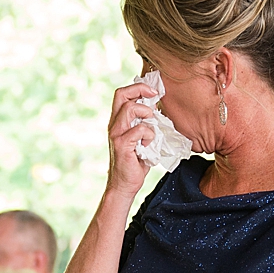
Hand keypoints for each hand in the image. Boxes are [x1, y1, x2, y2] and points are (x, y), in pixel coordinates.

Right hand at [106, 81, 158, 197]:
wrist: (124, 185)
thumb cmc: (135, 162)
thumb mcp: (141, 138)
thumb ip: (145, 123)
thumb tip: (159, 110)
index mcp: (118, 121)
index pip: (122, 94)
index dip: (138, 87)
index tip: (153, 92)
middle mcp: (114, 124)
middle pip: (121, 94)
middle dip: (140, 90)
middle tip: (154, 96)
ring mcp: (116, 134)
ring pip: (130, 109)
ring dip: (146, 113)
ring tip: (151, 125)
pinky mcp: (121, 145)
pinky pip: (139, 130)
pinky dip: (149, 134)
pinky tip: (149, 144)